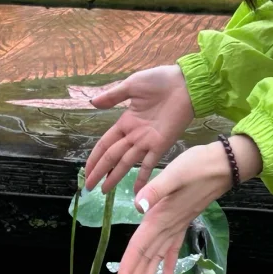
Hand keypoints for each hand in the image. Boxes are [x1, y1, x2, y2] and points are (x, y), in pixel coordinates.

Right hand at [85, 65, 195, 195]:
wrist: (186, 83)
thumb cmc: (160, 80)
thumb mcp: (132, 85)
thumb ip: (113, 96)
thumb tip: (92, 102)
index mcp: (126, 122)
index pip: (105, 144)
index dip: (95, 157)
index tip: (86, 170)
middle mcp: (134, 135)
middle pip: (112, 157)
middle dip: (100, 171)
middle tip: (89, 187)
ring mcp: (147, 142)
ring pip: (126, 163)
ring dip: (114, 177)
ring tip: (104, 191)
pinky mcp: (161, 145)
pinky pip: (150, 164)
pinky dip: (143, 179)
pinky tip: (137, 193)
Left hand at [115, 135, 261, 273]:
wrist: (224, 166)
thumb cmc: (198, 166)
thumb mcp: (174, 174)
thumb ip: (155, 190)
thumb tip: (139, 207)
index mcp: (160, 218)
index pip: (139, 249)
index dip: (128, 271)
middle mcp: (167, 228)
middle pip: (146, 261)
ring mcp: (176, 228)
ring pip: (157, 260)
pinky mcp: (182, 224)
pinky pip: (172, 251)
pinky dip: (168, 268)